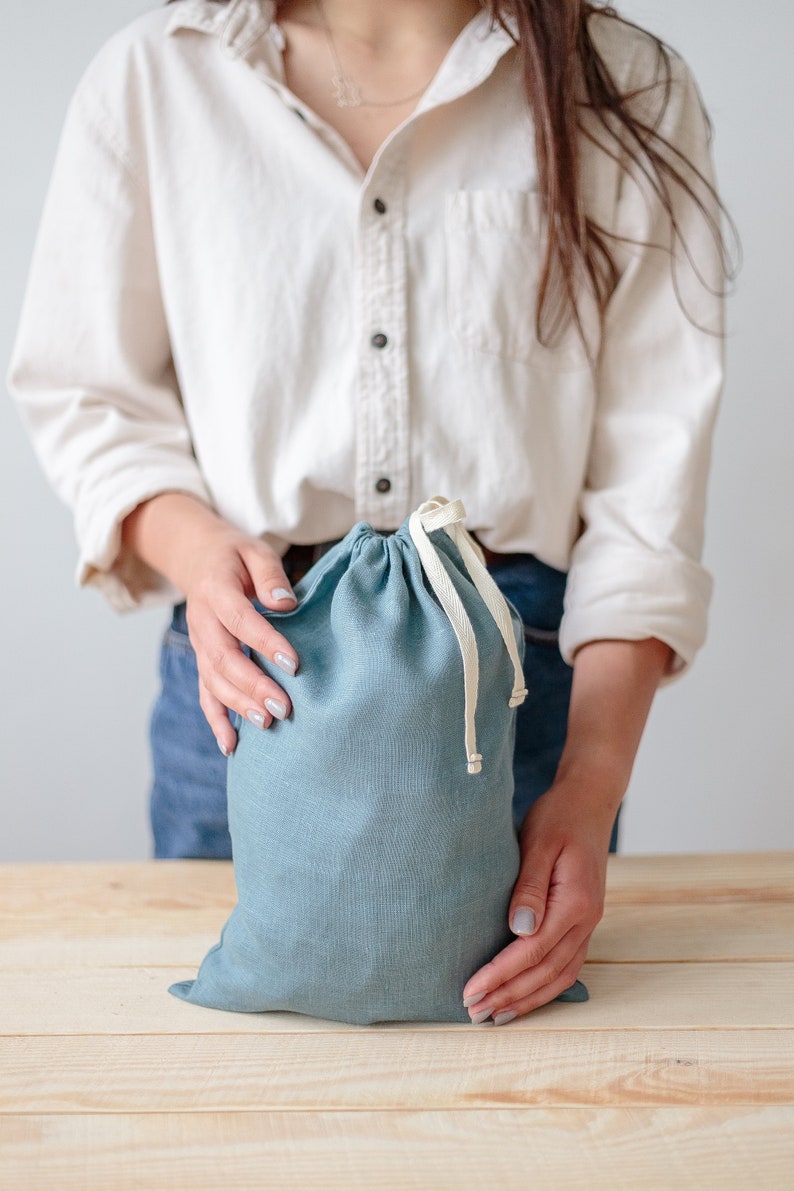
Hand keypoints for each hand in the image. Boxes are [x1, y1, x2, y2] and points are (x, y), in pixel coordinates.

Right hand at [121, 493, 299, 755]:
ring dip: (239, 706)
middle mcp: (202, 622)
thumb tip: (287, 604)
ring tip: (268, 724)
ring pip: (213, 681)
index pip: (240, 620)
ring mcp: (199, 645)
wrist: (196, 558)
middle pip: (224, 659)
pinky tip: (231, 746)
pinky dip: (216, 721)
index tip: (294, 663)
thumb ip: (271, 575)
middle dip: (254, 686)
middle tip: (285, 707)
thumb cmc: (235, 557)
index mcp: (215, 591)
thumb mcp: (255, 551)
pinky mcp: (202, 661)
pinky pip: (205, 695)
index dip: (265, 642)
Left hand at [461, 779, 615, 1023]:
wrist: (589, 802)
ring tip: (494, 1015)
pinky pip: (566, 966)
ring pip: (559, 976)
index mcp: (576, 902)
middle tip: (473, 1013)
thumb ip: (530, 886)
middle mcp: (586, 920)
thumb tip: (519, 929)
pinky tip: (523, 997)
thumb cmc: (559, 817)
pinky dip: (544, 988)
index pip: (532, 951)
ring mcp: (588, 924)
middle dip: (509, 996)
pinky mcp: (582, 922)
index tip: (470, 990)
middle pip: (545, 972)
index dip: (500, 975)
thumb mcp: (539, 842)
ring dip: (527, 999)